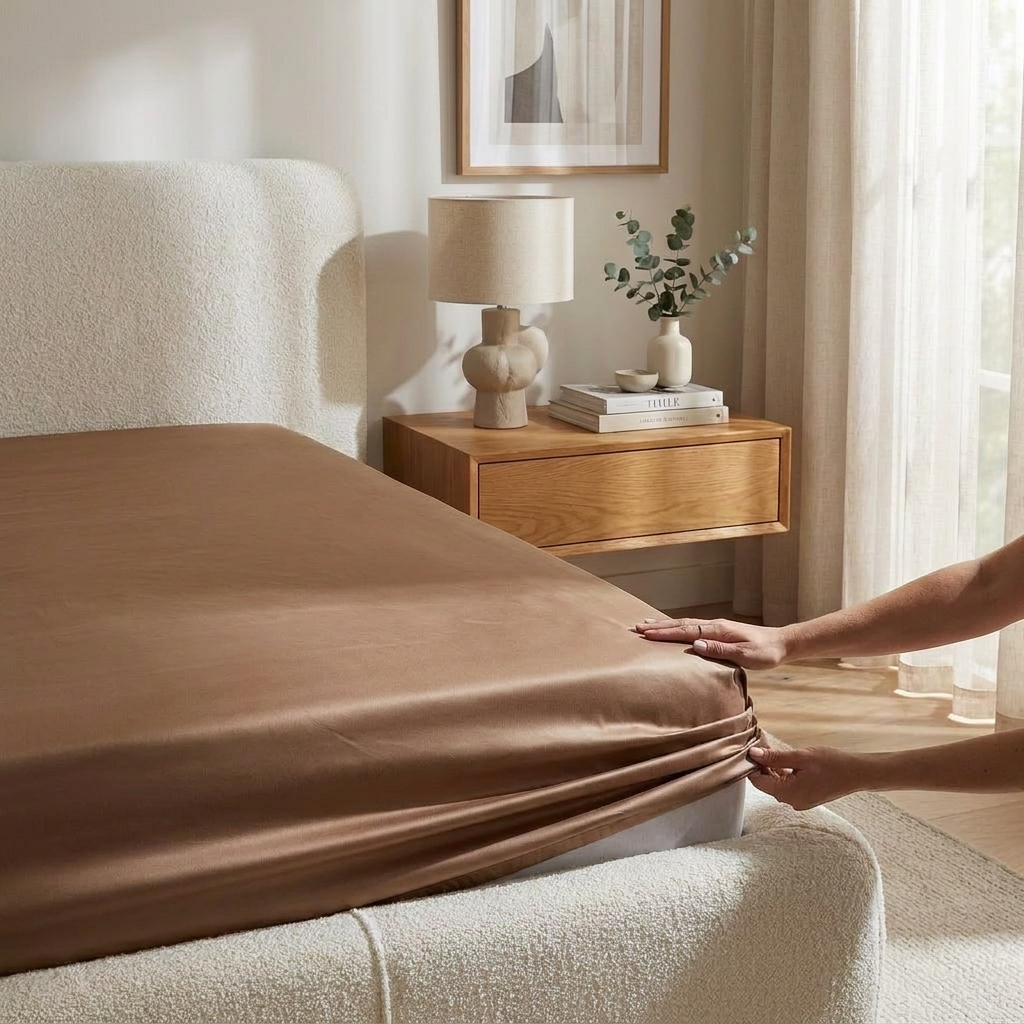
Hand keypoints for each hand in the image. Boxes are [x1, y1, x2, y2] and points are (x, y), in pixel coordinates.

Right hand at [632, 617, 787, 668]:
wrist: (781, 643)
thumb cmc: (765, 652)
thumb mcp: (746, 655)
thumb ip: (720, 650)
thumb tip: (696, 645)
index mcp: (718, 630)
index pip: (686, 631)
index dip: (665, 632)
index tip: (646, 634)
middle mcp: (714, 625)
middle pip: (681, 624)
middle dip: (658, 626)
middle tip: (637, 628)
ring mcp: (715, 627)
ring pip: (685, 624)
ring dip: (665, 625)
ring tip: (647, 624)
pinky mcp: (718, 631)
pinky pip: (692, 627)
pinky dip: (677, 627)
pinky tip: (672, 628)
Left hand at [746, 745, 869, 809]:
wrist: (858, 773)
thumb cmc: (832, 763)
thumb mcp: (801, 757)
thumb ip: (775, 757)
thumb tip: (753, 754)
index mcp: (788, 793)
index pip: (758, 782)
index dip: (752, 765)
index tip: (752, 749)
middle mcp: (792, 801)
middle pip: (767, 783)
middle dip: (763, 766)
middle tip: (764, 746)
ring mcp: (800, 801)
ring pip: (777, 784)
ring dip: (773, 769)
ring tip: (776, 751)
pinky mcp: (806, 798)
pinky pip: (788, 786)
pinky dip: (784, 774)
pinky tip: (787, 761)